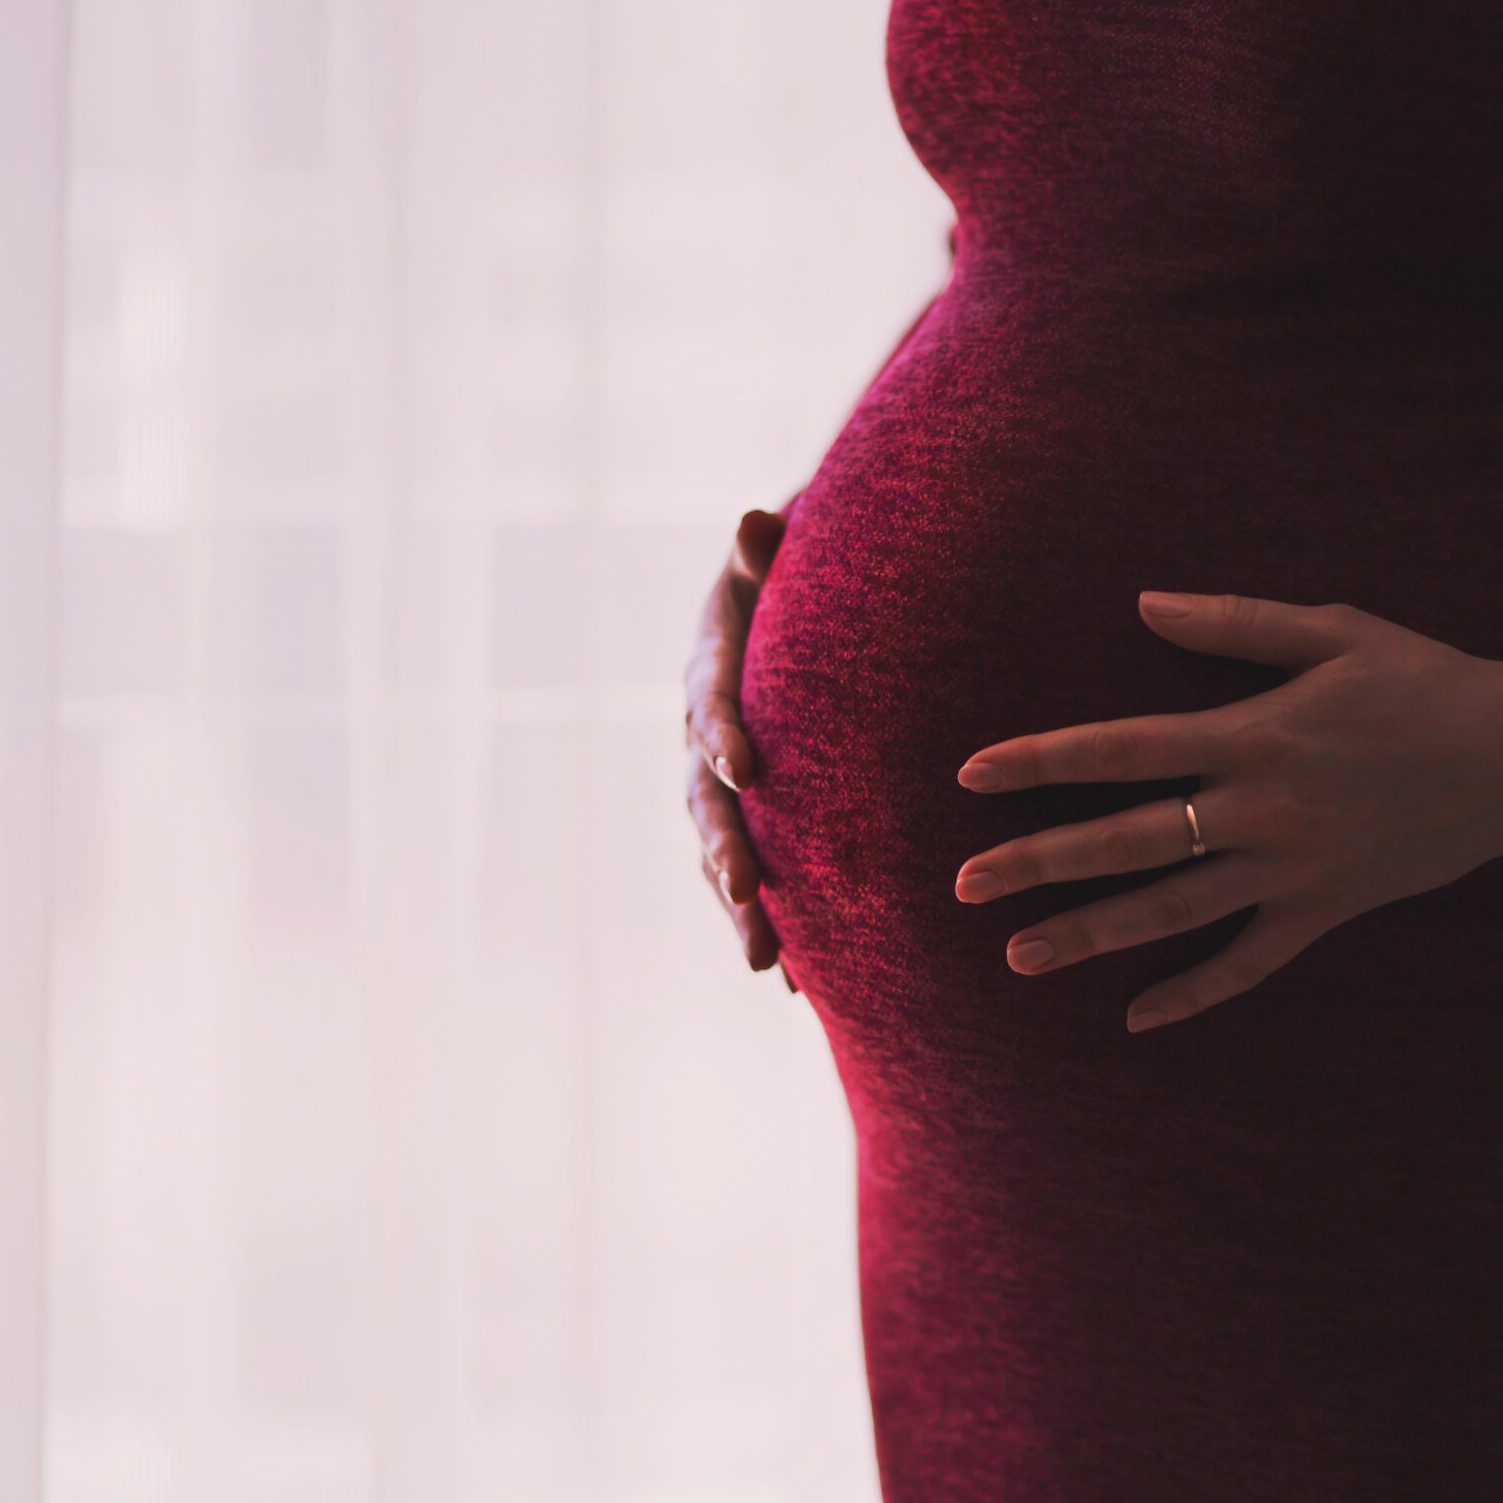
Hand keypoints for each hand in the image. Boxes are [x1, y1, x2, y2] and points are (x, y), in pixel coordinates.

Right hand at [684, 506, 800, 992]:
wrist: (796, 611)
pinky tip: (799, 984)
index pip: (709, 702)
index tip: (744, 767)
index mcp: (710, 669)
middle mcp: (703, 736)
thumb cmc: (794, 577)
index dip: (720, 733)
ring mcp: (720, 785)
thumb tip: (755, 518)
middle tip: (746, 891)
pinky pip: (754, 878)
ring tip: (767, 961)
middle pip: (705, 800)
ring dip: (740, 908)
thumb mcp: (779, 555)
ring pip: (720, 852)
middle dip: (726, 848)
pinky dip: (773, 924)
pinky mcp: (750, 818)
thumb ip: (766, 550)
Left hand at [952, 591, 1502, 1031]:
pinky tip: (1138, 1018)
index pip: (1120, 749)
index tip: (972, 775)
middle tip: (963, 884)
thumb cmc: (1426, 680)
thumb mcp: (1332, 629)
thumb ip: (1231, 624)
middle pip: (1127, 842)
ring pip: (1173, 912)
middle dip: (1039, 862)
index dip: (1041, 761)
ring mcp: (1293, 869)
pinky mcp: (1328, 910)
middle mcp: (1260, 810)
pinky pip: (1251, 964)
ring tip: (1020, 955)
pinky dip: (1195, 993)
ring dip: (1092, 935)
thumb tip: (1142, 603)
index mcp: (1252, 734)